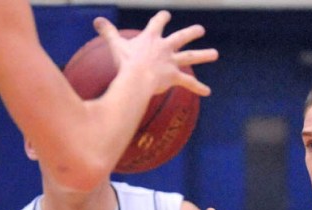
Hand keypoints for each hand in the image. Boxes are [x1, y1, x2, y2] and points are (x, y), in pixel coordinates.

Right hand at [94, 10, 217, 97]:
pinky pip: (188, 83)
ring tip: (215, 54)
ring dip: (204, 55)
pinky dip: (198, 88)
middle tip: (200, 30)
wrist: (136, 77)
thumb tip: (96, 21)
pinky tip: (208, 92)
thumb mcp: (115, 44)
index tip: (166, 15)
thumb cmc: (125, 62)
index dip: (162, 18)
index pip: (158, 22)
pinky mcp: (174, 76)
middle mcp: (164, 47)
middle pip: (181, 37)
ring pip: (190, 57)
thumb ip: (107, 32)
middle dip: (191, 32)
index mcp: (151, 37)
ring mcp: (171, 61)